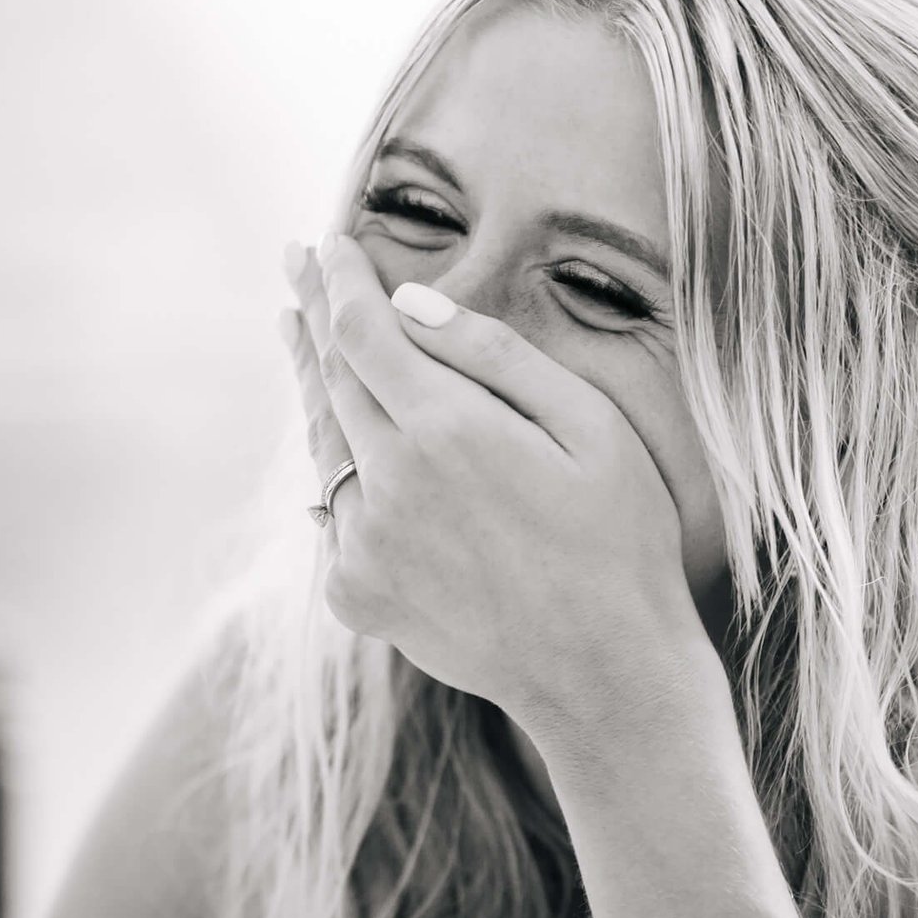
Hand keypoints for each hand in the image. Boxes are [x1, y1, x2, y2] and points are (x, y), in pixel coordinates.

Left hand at [280, 233, 712, 744]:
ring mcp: (362, 545)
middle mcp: (387, 484)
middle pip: (329, 378)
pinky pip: (333, 512)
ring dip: (311, 385)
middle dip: (314, 315)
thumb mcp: (591, 425)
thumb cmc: (620, 539)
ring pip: (322, 445)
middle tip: (297, 266)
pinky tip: (336, 443)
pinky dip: (336, 469)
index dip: (340, 281)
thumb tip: (410, 304)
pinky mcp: (354, 594)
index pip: (363, 330)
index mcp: (447, 430)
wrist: (604, 675)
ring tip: (298, 333)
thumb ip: (496, 356)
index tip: (327, 242)